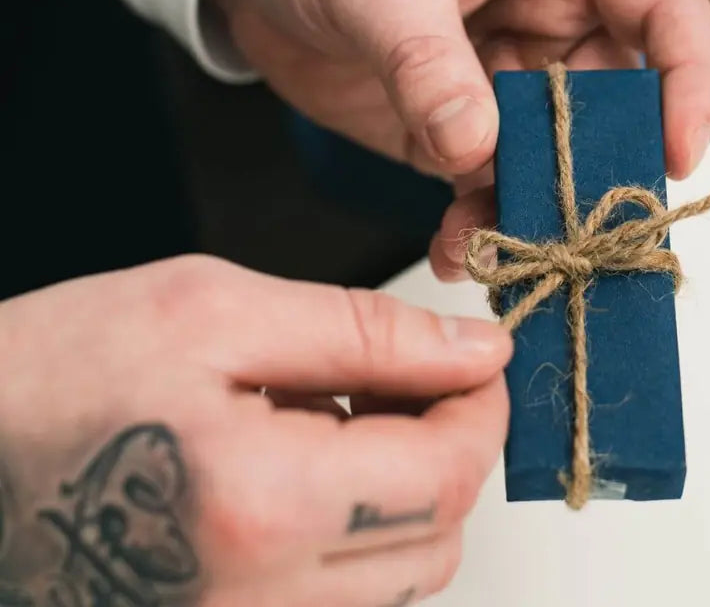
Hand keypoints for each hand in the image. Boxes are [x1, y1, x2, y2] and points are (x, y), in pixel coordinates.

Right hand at [0, 255, 510, 606]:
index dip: (481, 407)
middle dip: (447, 448)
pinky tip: (297, 468)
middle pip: (437, 541)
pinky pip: (333, 601)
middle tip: (400, 376)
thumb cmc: (51, 375)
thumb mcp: (214, 309)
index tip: (473, 358)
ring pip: (393, 582)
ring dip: (399, 492)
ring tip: (330, 417)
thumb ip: (364, 331)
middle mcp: (253, 604)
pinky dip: (347, 534)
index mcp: (259, 506)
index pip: (449, 478)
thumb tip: (473, 347)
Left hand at [207, 0, 709, 271]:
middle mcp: (554, 16)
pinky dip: (483, 222)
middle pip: (619, 104)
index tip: (677, 155)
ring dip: (536, 210)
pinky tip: (453, 250)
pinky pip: (495, 183)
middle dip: (602, 168)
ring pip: (557, 156)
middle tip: (575, 227)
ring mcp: (510, 75)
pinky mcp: (463, 124)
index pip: (667, 11)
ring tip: (492, 249)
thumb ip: (429, 62)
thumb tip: (477, 151)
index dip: (690, 82)